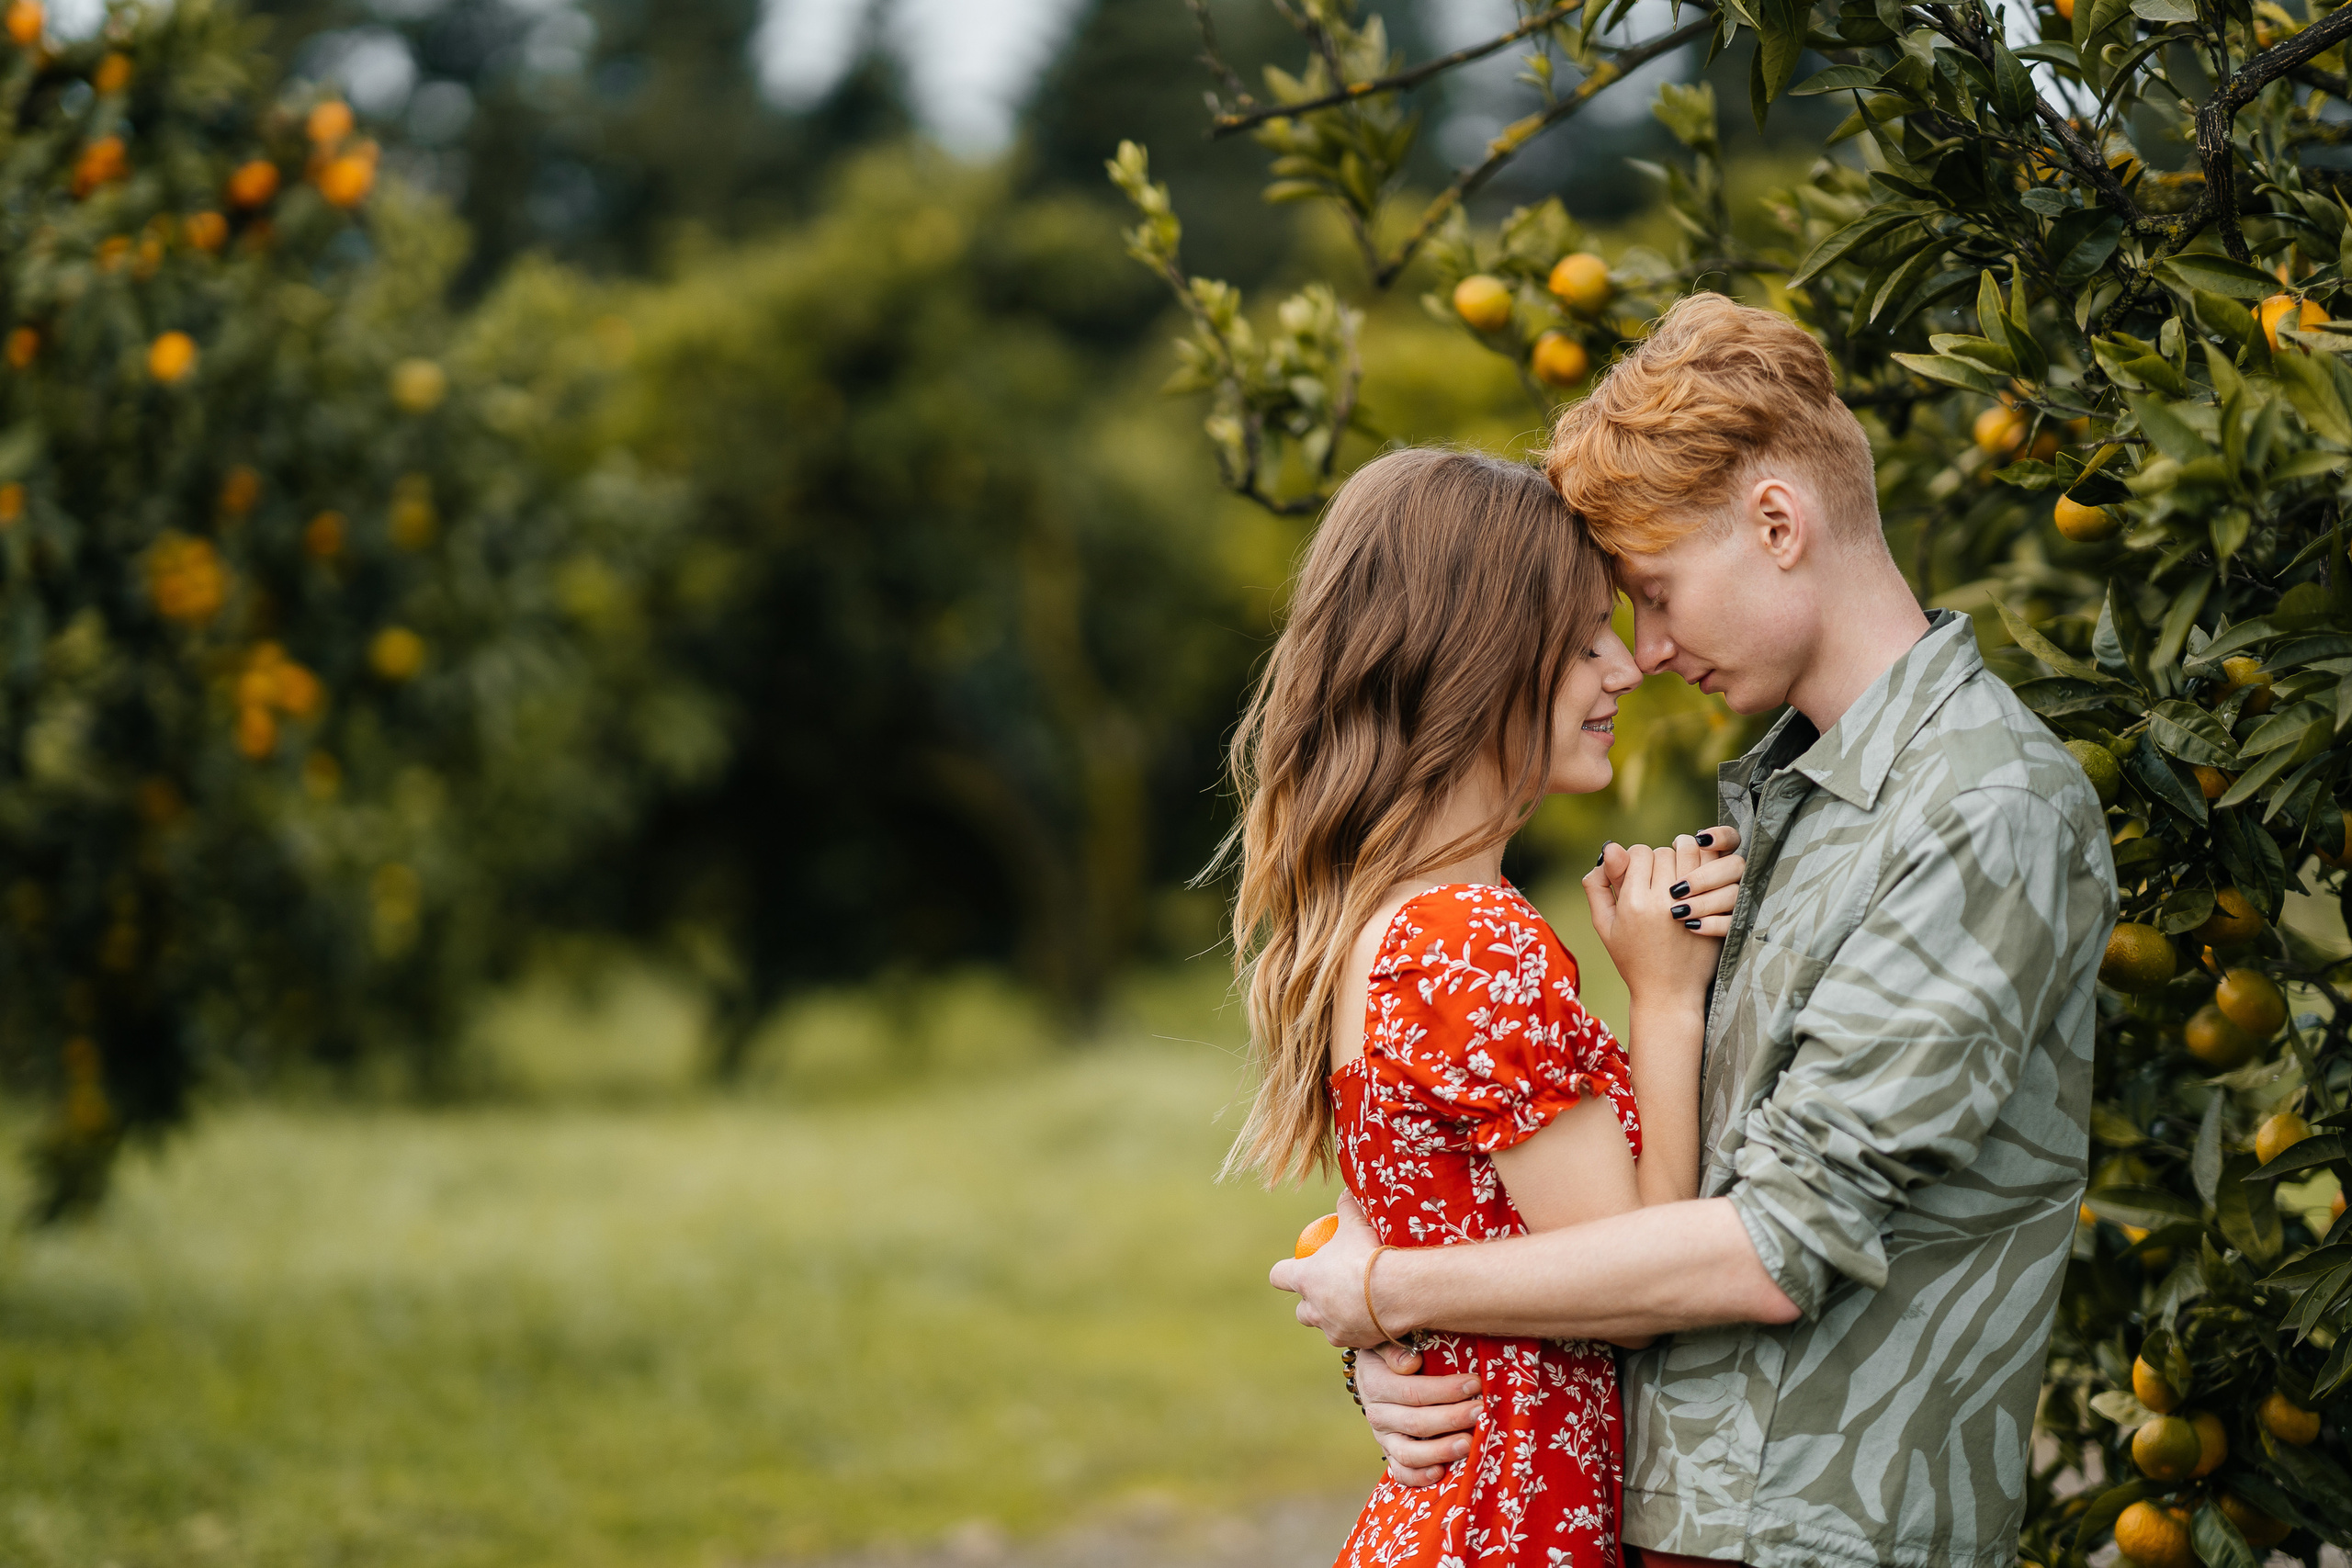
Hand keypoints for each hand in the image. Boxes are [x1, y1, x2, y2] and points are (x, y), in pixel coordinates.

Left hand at [1268, 1194, 1385, 1346]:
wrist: (1397, 1291)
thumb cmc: (1369, 1254)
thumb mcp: (1355, 1222)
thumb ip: (1347, 1206)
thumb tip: (1346, 1190)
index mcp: (1306, 1279)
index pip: (1278, 1276)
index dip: (1284, 1271)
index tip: (1295, 1267)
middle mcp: (1314, 1308)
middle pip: (1303, 1311)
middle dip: (1313, 1303)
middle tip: (1332, 1290)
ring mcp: (1334, 1329)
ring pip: (1328, 1327)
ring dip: (1338, 1318)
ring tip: (1359, 1306)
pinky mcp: (1357, 1343)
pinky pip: (1356, 1337)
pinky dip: (1364, 1329)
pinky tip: (1379, 1319)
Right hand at [1359, 1340, 1481, 1485]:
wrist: (1375, 1371)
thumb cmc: (1393, 1351)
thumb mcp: (1388, 1339)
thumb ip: (1396, 1348)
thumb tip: (1410, 1364)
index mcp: (1376, 1382)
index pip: (1413, 1391)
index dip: (1445, 1390)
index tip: (1475, 1383)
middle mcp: (1376, 1413)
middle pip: (1416, 1422)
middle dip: (1452, 1418)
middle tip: (1481, 1412)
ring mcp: (1383, 1437)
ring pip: (1408, 1453)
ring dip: (1441, 1450)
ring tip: (1469, 1444)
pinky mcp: (1390, 1453)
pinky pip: (1401, 1472)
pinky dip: (1419, 1477)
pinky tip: (1441, 1473)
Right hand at [1584, 835, 1743, 1002]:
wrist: (1668, 993)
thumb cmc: (1632, 960)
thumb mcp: (1604, 926)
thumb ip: (1598, 886)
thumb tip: (1609, 848)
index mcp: (1634, 904)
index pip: (1638, 853)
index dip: (1636, 858)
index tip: (1638, 874)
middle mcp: (1663, 901)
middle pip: (1665, 852)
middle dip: (1660, 859)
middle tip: (1659, 877)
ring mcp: (1692, 905)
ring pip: (1691, 853)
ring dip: (1685, 856)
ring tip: (1679, 871)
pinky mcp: (1713, 911)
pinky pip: (1713, 869)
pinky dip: (1707, 865)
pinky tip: (1698, 875)